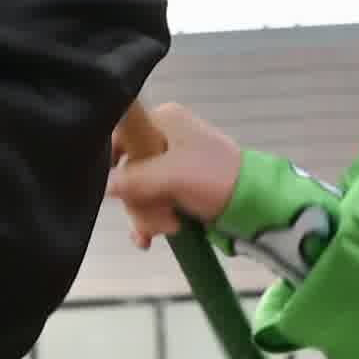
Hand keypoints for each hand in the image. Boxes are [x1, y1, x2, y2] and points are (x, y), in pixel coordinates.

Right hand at [106, 99, 245, 236]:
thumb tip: (102, 185)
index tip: (118, 189)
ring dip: (149, 214)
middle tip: (161, 215)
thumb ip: (133, 179)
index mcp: (163, 120)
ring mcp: (170, 163)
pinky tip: (148, 238)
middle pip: (128, 170)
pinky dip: (150, 219)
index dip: (112, 163)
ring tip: (169, 227)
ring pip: (139, 190)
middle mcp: (164, 137)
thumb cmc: (215, 179)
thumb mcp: (172, 176)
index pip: (120, 135)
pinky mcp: (177, 186)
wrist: (257, 204)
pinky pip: (151, 201)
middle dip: (141, 200)